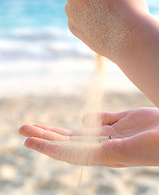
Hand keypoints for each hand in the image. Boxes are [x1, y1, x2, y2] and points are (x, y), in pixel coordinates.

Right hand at [19, 108, 158, 166]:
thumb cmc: (153, 126)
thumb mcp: (125, 119)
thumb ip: (104, 119)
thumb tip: (82, 119)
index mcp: (104, 139)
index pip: (74, 137)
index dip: (54, 133)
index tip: (38, 126)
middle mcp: (100, 148)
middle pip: (67, 142)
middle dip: (44, 136)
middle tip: (22, 130)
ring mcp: (104, 152)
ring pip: (68, 149)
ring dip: (45, 144)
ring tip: (25, 137)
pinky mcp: (110, 154)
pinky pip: (80, 153)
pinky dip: (59, 150)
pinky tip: (43, 144)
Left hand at [63, 0, 147, 59]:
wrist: (128, 37)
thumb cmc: (129, 2)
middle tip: (110, 0)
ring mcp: (69, 10)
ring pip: (79, 1)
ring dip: (89, 4)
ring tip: (107, 14)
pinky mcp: (71, 27)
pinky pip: (78, 18)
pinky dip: (87, 19)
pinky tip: (100, 24)